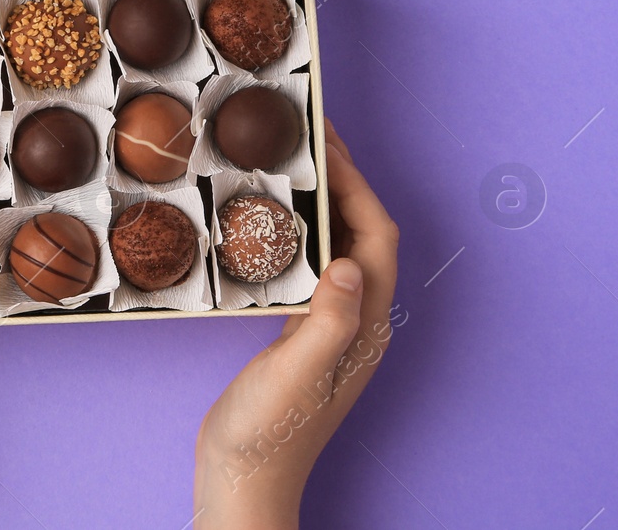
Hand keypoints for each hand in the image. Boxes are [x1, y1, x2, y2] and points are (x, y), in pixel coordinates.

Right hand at [193, 119, 400, 528]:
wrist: (243, 480)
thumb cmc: (269, 434)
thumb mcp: (297, 374)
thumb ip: (327, 320)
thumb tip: (347, 263)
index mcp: (364, 326)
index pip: (375, 237)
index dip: (356, 184)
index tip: (326, 142)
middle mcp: (356, 320)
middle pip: (361, 234)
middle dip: (341, 180)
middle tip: (306, 136)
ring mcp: (330, 327)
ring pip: (336, 245)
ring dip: (320, 201)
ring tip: (288, 164)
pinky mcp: (301, 333)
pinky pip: (309, 265)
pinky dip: (296, 231)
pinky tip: (266, 221)